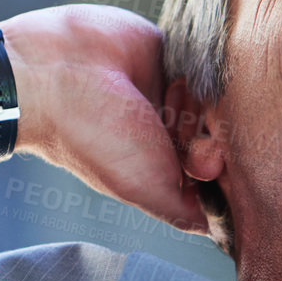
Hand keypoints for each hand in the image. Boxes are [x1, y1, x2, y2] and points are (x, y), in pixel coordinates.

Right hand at [0, 5, 209, 234]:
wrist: (57, 73)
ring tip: (171, 98)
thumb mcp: (145, 189)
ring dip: (204, 101)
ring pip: (219, 97)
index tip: (208, 165)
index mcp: (163, 163)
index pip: (219, 168)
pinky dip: (202, 69)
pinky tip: (178, 75)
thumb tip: (220, 229)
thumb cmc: (94, 137)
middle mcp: (169, 129)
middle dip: (213, 135)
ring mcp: (171, 90)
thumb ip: (185, 211)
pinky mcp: (171, 51)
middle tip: (186, 134)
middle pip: (224, 132)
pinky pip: (208, 61)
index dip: (222, 168)